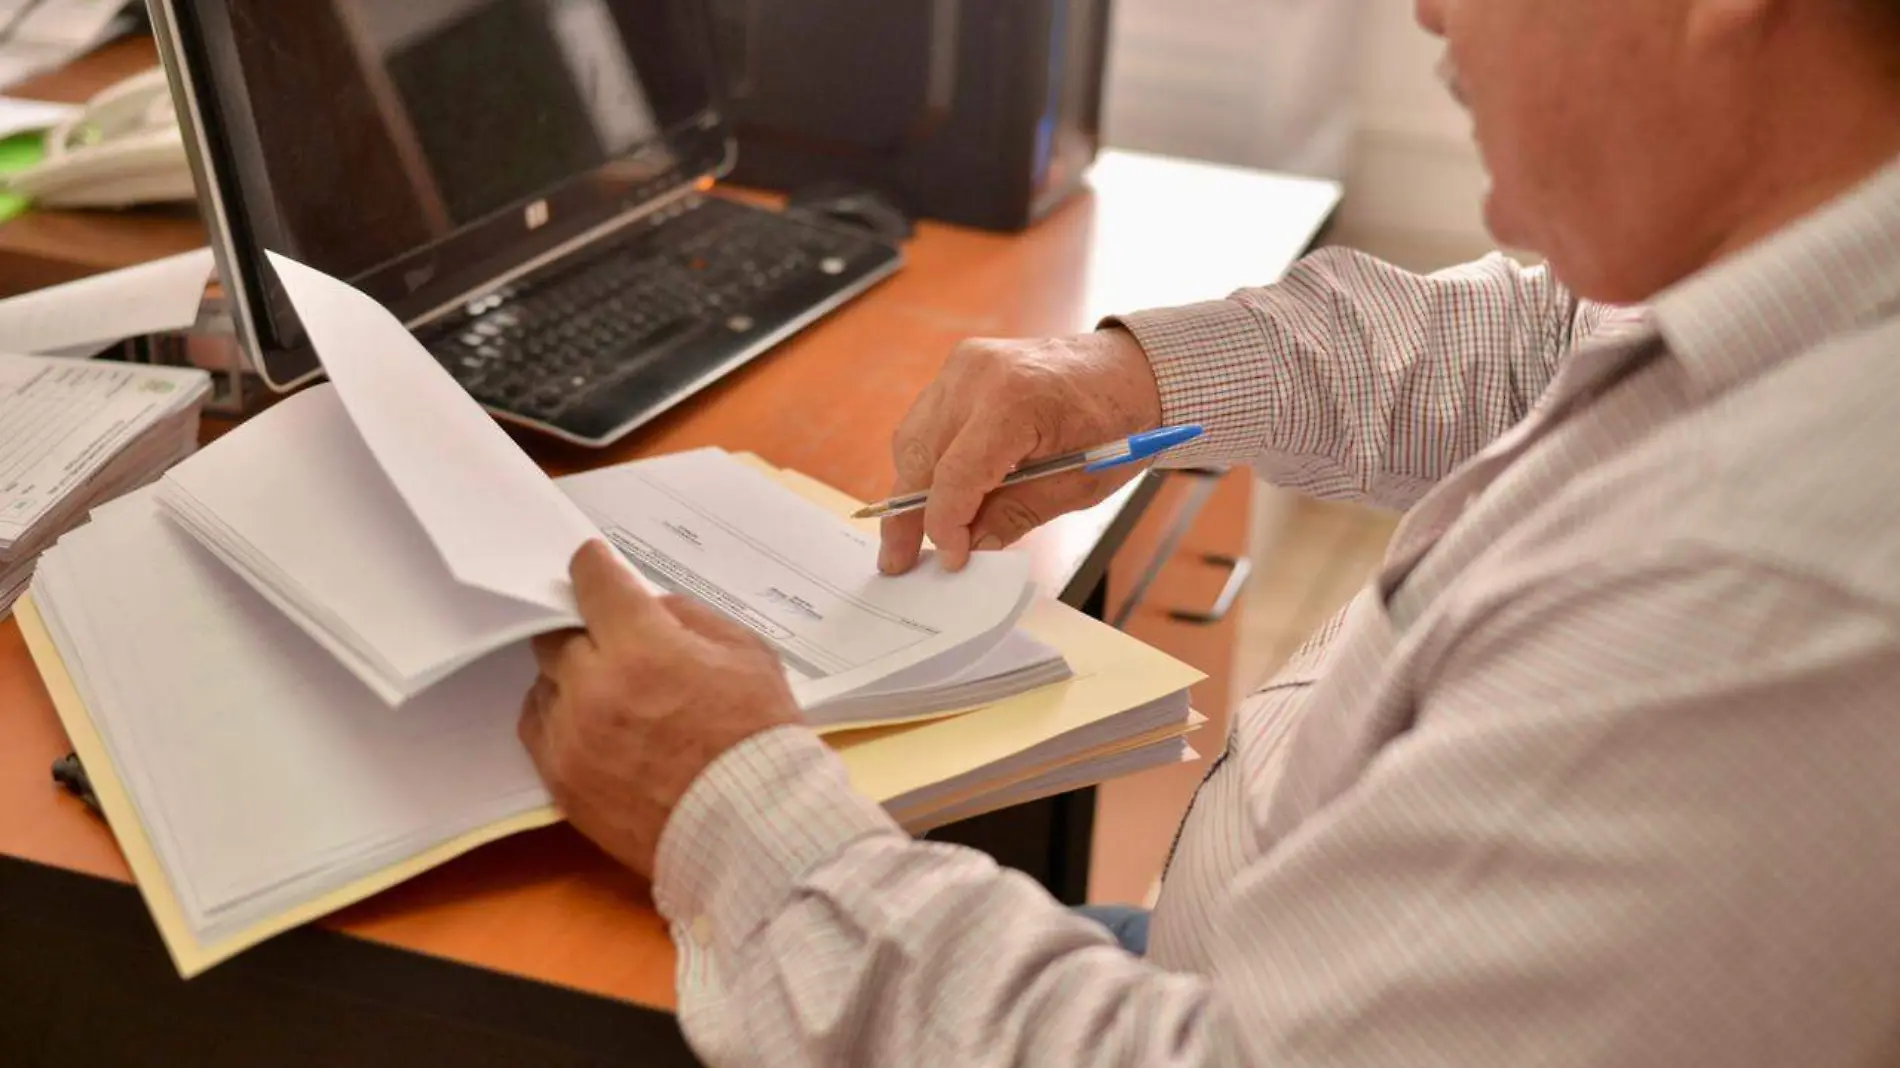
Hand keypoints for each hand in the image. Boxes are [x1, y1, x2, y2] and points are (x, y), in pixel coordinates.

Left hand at [518, 541, 800, 877]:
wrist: (754, 829)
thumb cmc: (760, 738)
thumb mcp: (747, 654)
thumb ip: (690, 618)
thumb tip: (648, 608)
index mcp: (642, 648)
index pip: (593, 584)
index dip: (594, 568)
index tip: (594, 566)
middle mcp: (594, 689)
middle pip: (556, 636)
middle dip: (584, 631)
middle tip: (612, 641)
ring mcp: (572, 739)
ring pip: (544, 684)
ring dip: (571, 679)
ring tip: (609, 693)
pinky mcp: (562, 782)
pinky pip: (538, 730)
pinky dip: (560, 719)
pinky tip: (592, 724)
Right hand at [879, 328, 1162, 573]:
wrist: (1132, 369)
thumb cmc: (1117, 422)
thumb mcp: (1077, 485)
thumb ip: (1015, 515)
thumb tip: (970, 546)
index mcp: (1016, 402)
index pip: (956, 474)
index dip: (945, 524)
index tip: (949, 558)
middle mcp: (978, 375)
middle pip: (920, 455)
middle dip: (907, 513)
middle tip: (898, 559)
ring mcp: (964, 364)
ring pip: (913, 437)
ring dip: (912, 486)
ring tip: (913, 532)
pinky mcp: (961, 366)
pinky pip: (926, 420)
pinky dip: (927, 458)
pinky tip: (936, 492)